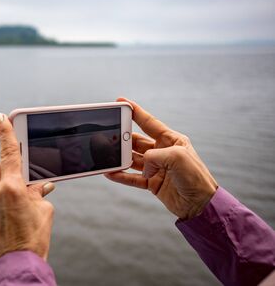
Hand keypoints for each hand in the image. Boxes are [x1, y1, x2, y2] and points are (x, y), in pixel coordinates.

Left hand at [0, 113, 55, 268]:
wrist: (15, 269)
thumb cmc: (32, 242)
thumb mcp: (44, 213)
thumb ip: (38, 193)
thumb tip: (39, 186)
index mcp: (12, 188)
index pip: (8, 151)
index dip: (5, 132)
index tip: (1, 118)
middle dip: (5, 169)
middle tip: (17, 182)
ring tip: (8, 202)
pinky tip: (0, 217)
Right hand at [105, 98, 217, 219]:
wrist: (200, 205)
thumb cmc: (195, 177)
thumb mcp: (176, 158)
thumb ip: (154, 156)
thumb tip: (143, 166)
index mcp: (171, 140)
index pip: (149, 122)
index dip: (134, 112)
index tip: (121, 102)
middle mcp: (162, 152)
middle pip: (137, 141)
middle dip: (123, 138)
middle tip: (110, 136)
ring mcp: (156, 168)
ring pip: (132, 159)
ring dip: (120, 158)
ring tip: (108, 156)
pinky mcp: (151, 183)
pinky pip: (132, 178)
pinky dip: (121, 176)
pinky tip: (111, 173)